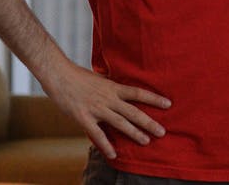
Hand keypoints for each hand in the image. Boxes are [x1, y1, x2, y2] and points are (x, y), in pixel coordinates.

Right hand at [40, 55, 170, 159]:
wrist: (59, 75)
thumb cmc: (79, 76)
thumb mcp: (101, 78)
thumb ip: (112, 86)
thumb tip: (124, 89)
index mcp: (114, 87)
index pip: (139, 93)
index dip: (154, 98)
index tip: (168, 104)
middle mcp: (108, 98)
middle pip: (133, 111)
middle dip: (149, 122)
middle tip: (162, 132)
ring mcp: (97, 109)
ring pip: (120, 123)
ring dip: (134, 133)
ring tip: (146, 141)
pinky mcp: (83, 118)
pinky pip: (97, 134)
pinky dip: (106, 145)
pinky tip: (114, 154)